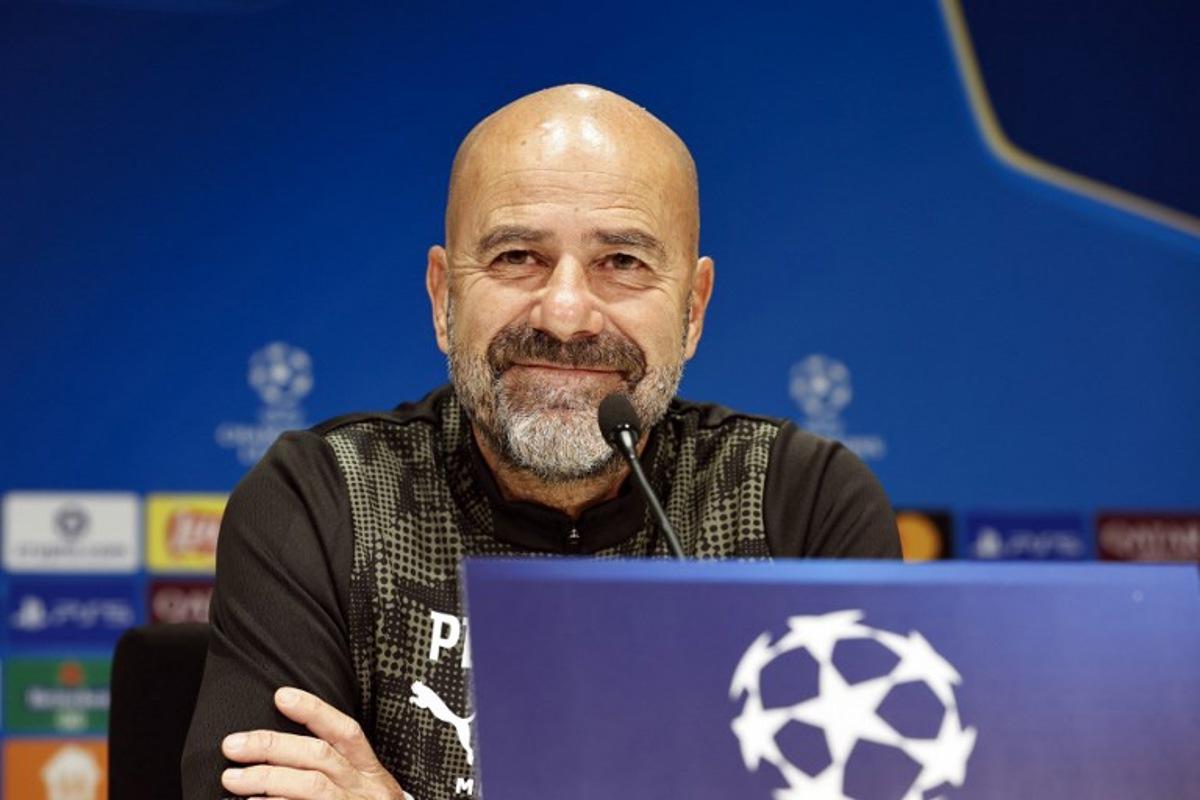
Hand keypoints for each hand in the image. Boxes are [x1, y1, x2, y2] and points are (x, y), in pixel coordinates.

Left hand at [221, 686, 406, 799]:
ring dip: (267, 779)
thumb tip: (282, 749)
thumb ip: (333, 770)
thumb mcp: (363, 790)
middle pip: (320, 756)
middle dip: (273, 746)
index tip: (281, 697)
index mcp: (369, 772)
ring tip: (232, 778)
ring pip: (311, 785)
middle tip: (233, 745)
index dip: (315, 711)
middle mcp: (363, 789)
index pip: (345, 732)